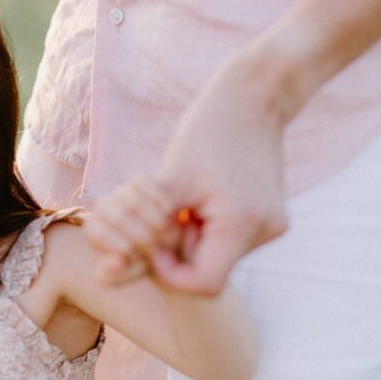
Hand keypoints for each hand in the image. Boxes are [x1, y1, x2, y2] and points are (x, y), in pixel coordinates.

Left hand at [83, 175, 179, 282]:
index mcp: (95, 230)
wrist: (170, 238)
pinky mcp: (138, 180)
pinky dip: (157, 197)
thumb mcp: (135, 270)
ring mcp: (120, 191)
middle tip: (154, 246)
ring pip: (128, 196)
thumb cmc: (147, 258)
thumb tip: (110, 266)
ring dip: (149, 215)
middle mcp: (103, 207)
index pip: (95, 230)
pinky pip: (143, 182)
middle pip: (112, 212)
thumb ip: (120, 274)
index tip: (130, 251)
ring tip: (164, 231)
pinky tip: (171, 211)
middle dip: (135, 231)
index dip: (112, 241)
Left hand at [148, 58, 288, 293]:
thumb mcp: (169, 181)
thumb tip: (107, 273)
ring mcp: (273, 224)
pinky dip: (210, 229)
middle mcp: (266, 230)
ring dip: (194, 239)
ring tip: (186, 202)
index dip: (170, 273)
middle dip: (180, 252)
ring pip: (220, 255)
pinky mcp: (272, 217)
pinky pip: (232, 240)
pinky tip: (201, 200)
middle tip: (166, 217)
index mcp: (242, 223)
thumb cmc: (207, 130)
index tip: (151, 246)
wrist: (255, 95)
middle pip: (211, 269)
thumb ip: (143, 232)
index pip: (203, 284)